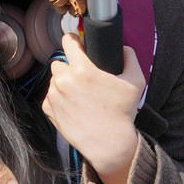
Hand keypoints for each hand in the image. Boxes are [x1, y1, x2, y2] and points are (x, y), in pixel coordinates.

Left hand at [42, 35, 143, 183]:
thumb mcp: (135, 82)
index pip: (68, 41)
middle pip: (59, 62)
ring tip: (80, 94)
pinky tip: (74, 106)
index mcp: (82, 69)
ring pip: (54, 79)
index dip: (73, 40)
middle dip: (69, 67)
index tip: (77, 43)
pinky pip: (50, 95)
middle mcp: (64, 80)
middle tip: (83, 78)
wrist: (109, 144)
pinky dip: (59, 98)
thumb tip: (122, 47)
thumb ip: (129, 57)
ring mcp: (53, 95)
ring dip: (63, 83)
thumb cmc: (122, 113)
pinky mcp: (48, 109)